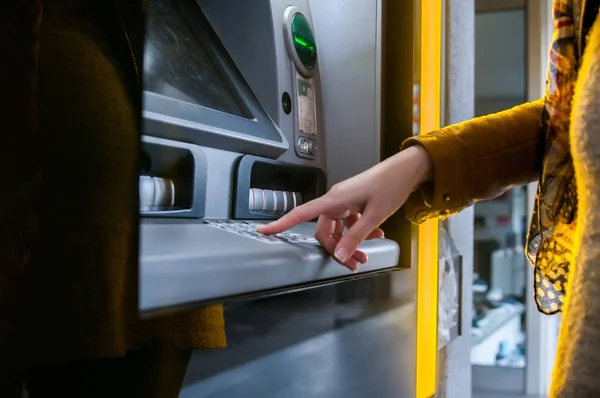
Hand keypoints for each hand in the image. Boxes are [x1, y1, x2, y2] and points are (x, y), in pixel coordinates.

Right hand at [258, 146, 432, 271]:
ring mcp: (345, 201)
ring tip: (367, 254)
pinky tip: (375, 236)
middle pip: (325, 231)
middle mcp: (336, 200)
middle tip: (355, 263)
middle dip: (338, 249)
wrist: (407, 170)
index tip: (264, 232)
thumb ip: (355, 236)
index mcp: (335, 200)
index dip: (281, 223)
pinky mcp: (354, 202)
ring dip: (350, 243)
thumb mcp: (374, 216)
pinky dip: (358, 232)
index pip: (301, 213)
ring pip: (338, 229)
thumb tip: (339, 254)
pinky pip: (349, 222)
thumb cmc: (390, 186)